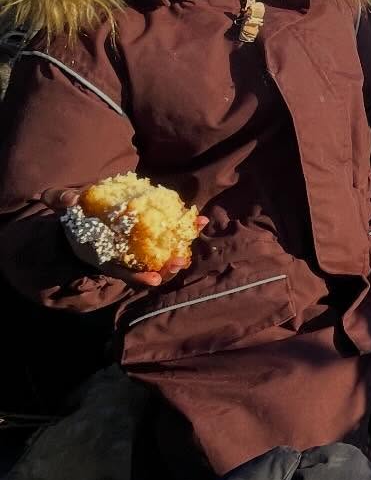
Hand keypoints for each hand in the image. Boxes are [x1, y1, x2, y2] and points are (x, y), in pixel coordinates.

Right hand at [45, 187, 203, 288]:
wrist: (83, 213)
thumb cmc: (73, 213)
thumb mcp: (60, 204)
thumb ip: (60, 200)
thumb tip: (71, 199)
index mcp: (101, 255)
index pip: (121, 272)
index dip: (137, 277)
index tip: (153, 279)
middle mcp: (123, 256)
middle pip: (148, 270)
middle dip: (166, 269)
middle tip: (179, 261)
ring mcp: (138, 248)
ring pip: (163, 257)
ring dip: (181, 249)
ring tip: (196, 232)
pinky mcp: (150, 235)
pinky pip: (169, 237)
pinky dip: (185, 230)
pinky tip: (200, 219)